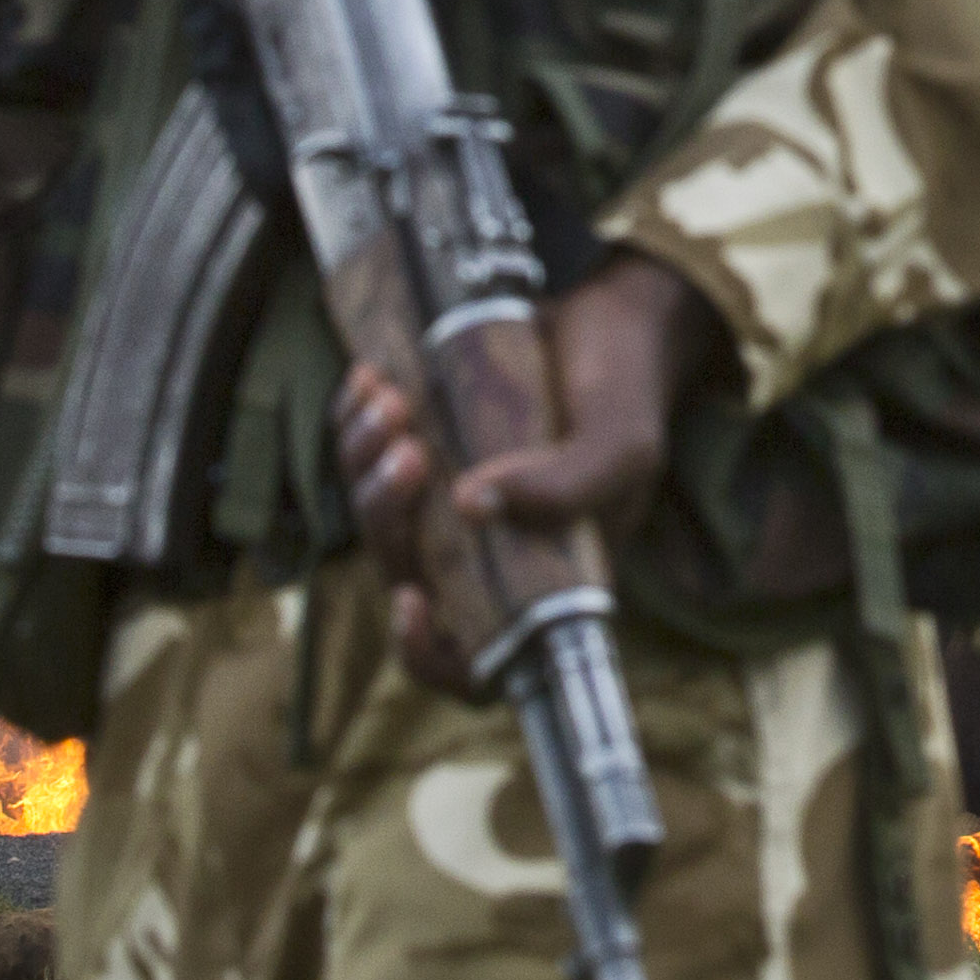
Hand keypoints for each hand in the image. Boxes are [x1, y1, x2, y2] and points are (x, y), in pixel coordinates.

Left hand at [335, 254, 721, 696]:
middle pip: (405, 570)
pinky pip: (365, 454)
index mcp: (541, 580)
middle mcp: (486, 552)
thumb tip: (471, 504)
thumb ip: (566, 486)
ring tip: (389, 399)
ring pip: (375, 512)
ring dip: (362, 459)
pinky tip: (368, 379)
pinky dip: (353, 420)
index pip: (475, 661)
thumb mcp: (620, 445)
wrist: (613, 317)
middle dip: (387, 512)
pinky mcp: (426, 446)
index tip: (412, 598)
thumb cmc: (626, 393)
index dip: (428, 654)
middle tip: (409, 447)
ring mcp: (450, 501)